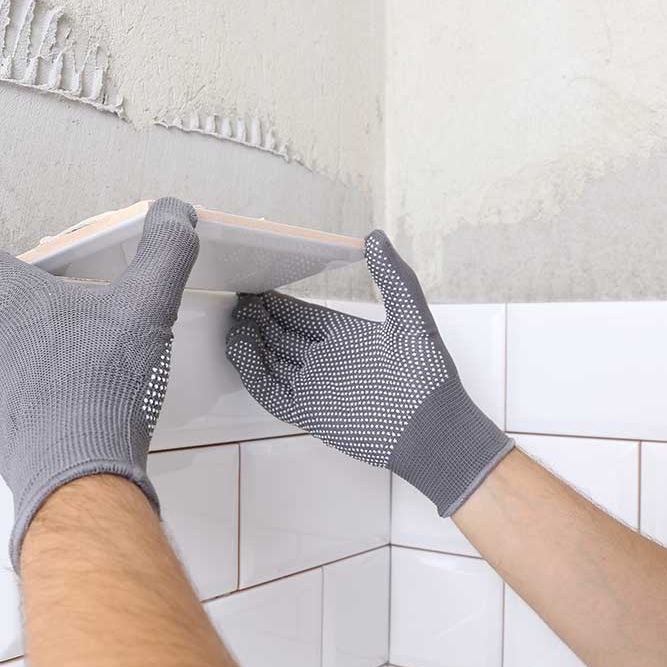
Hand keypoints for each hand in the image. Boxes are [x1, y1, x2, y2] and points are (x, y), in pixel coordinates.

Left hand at [0, 198, 199, 566]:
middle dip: (17, 306)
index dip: (10, 265)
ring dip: (21, 349)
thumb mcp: (147, 304)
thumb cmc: (104, 380)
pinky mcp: (0, 426)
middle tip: (64, 314)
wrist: (79, 469)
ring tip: (69, 358)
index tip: (46, 277)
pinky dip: (29, 391)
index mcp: (14, 300)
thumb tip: (176, 210)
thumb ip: (165, 251)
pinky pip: (7, 395)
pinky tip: (68, 402)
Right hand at [225, 230, 512, 515]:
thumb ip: (393, 277)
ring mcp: (314, 388)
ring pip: (270, 362)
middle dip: (258, 320)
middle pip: (281, 337)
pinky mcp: (308, 413)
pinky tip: (240, 352)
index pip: (301, 315)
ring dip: (250, 344)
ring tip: (233, 325)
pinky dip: (252, 373)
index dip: (277, 302)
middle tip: (237, 303)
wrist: (433, 430)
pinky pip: (270, 391)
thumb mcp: (411, 318)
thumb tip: (374, 236)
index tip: (255, 286)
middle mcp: (325, 361)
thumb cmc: (428, 375)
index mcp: (345, 337)